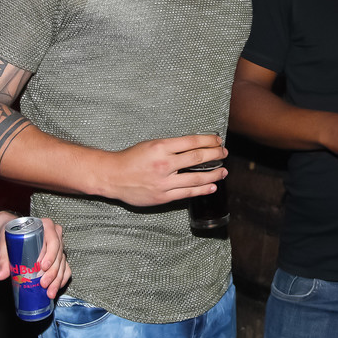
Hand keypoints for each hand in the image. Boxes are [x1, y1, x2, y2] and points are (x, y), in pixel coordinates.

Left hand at [0, 216, 70, 298]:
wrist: (13, 231)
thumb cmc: (12, 233)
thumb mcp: (6, 243)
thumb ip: (4, 258)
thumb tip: (1, 275)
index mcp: (46, 226)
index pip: (53, 240)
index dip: (51, 254)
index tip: (43, 267)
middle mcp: (55, 235)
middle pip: (59, 255)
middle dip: (53, 272)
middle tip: (43, 284)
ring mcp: (58, 246)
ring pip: (62, 263)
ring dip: (57, 279)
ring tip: (49, 291)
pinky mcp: (58, 255)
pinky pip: (65, 267)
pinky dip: (62, 278)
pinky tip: (57, 287)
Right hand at [95, 134, 227, 206]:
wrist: (113, 176)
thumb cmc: (131, 158)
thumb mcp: (151, 145)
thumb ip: (171, 147)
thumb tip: (194, 147)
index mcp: (161, 147)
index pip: (192, 142)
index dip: (208, 141)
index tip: (217, 140)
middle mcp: (164, 164)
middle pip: (197, 158)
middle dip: (215, 155)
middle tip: (224, 153)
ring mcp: (164, 182)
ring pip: (196, 178)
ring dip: (214, 175)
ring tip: (223, 171)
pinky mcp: (163, 196)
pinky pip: (187, 193)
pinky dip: (202, 190)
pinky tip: (212, 187)